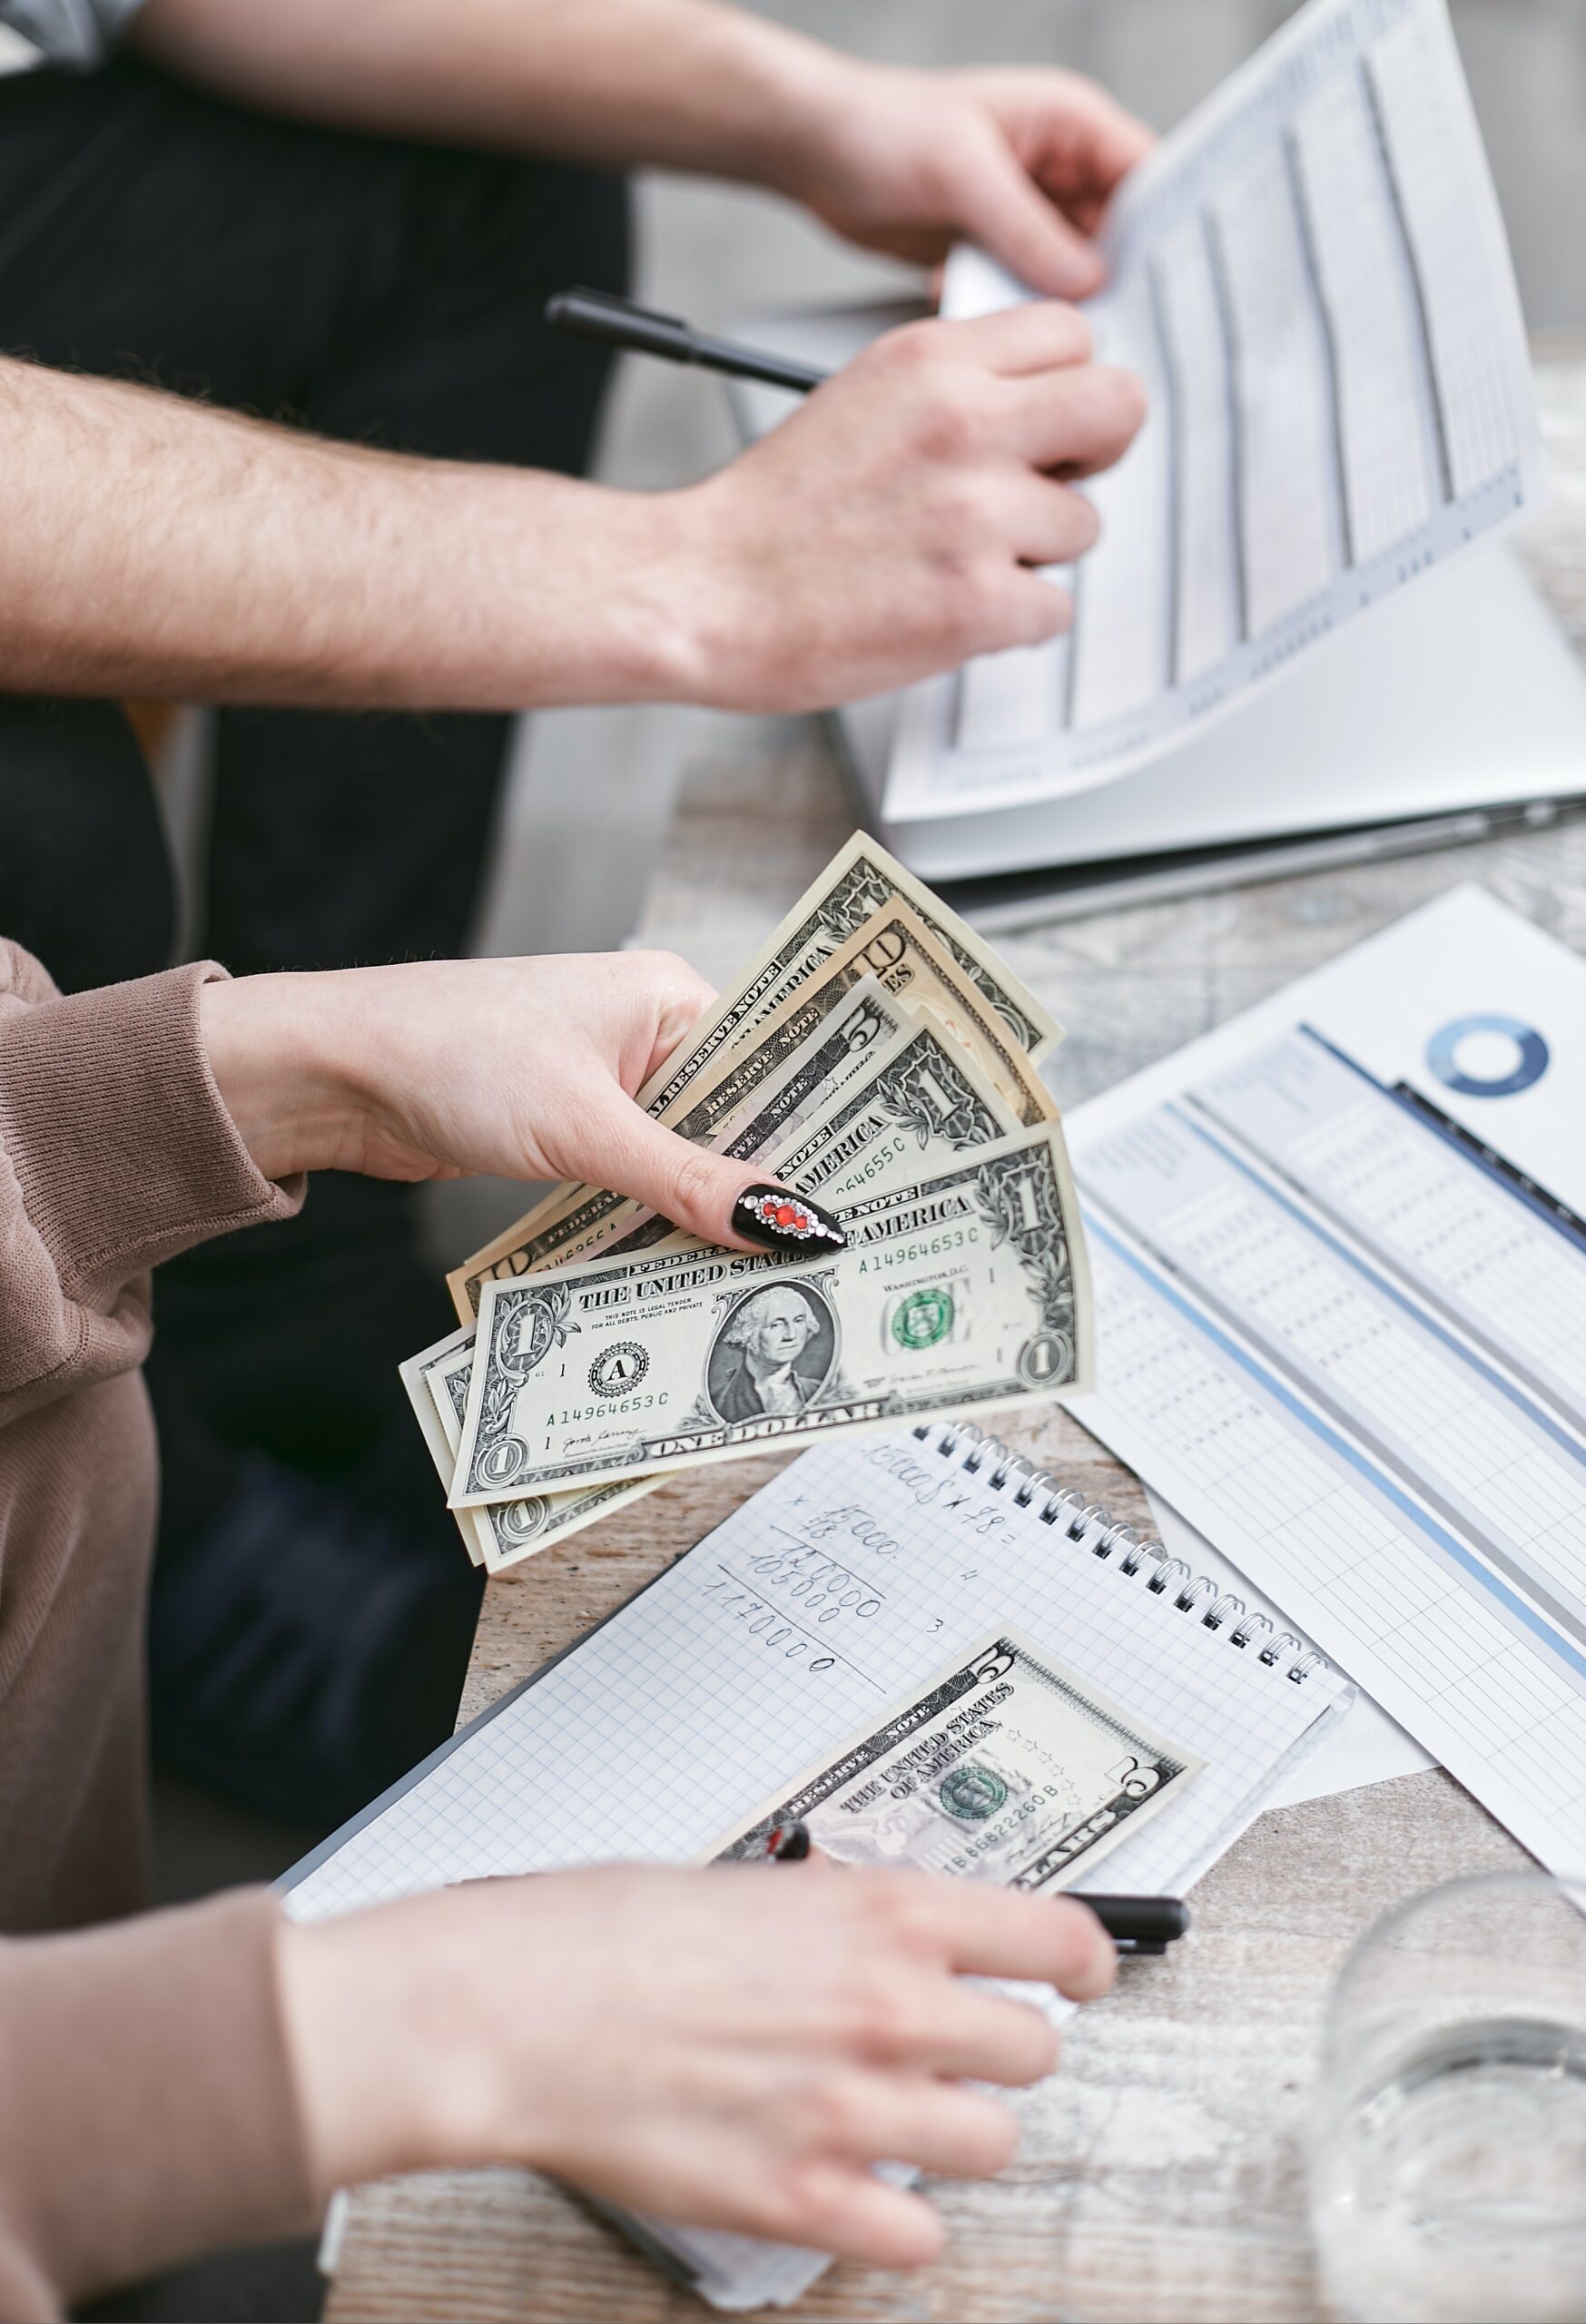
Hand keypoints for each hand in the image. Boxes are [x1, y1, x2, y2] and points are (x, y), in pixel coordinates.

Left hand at [198, 952, 792, 1248]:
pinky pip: (635, 1187)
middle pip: (735, 1125)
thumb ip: (690, 1182)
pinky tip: (685, 1273)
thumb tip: (791, 1223)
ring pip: (684, 1164)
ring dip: (706, 1217)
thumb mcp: (587, 1128)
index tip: (873, 1197)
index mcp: (670, 998)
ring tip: (767, 1282)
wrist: (334, 1074)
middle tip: (827, 1262)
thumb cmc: (452, 1054)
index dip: (822, 1133)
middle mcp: (648, 1037)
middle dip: (763, 1191)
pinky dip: (654, 1225)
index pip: (775, 1067)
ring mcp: (607, 1090)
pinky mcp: (570, 1136)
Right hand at [277, 1863, 1114, 2266]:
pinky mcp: (803, 2200)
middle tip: (961, 2048)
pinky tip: (863, 2190)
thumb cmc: (603, 1930)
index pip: (1056, 1938)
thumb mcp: (754, 1880)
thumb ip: (844, 1915)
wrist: (516, 2008)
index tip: (1082, 1971)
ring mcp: (852, 2110)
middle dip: (1002, 2048)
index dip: (1085, 1959)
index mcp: (879, 1912)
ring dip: (957, 2130)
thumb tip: (894, 1936)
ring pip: (992, 2142)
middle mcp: (887, 2008)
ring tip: (904, 2117)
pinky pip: (918, 2237)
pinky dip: (900, 2220)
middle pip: (1034, 2050)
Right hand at [670, 303, 1145, 710]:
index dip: (1069, 386)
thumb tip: (1038, 407)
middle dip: (1095, 454)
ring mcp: (976, 514)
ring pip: (1085, 525)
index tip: (1046, 425)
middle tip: (1051, 487)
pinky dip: (1015, 624)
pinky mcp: (978, 601)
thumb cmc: (774, 514)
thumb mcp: (863, 397)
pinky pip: (1057, 610)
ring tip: (960, 563)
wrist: (703, 591)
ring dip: (1038, 554)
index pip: (1073, 333)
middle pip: (1117, 407)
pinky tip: (953, 613)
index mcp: (933, 361)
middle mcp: (964, 423)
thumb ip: (954, 387)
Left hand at [780, 62, 1152, 299]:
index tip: (1173, 286)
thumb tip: (1087, 279)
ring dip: (1063, 306)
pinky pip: (1026, 292)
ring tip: (1061, 342)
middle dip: (1118, 282)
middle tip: (1119, 332)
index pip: (1146, 176)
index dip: (1166, 229)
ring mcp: (1027, 212)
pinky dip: (1018, 315)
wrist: (813, 151)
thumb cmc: (879, 127)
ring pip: (1072, 272)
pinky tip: (1006, 335)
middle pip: (1118, 235)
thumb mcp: (961, 172)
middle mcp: (1057, 167)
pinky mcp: (995, 249)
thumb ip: (1026, 228)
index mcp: (1068, 122)